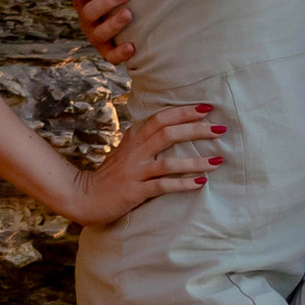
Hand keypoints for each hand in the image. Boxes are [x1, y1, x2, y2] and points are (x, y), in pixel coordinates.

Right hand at [61, 98, 223, 227]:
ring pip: (169, 162)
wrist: (83, 197)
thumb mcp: (124, 151)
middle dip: (195, 129)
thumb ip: (141, 138)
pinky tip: (200, 182)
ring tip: (218, 160)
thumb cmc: (109, 175)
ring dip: (196, 161)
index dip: (183, 112)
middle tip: (220, 128)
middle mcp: (136, 152)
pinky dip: (182, 183)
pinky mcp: (135, 192)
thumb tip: (162, 124)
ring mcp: (135, 172)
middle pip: (167, 133)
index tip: (207, 107)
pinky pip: (162, 186)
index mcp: (134, 140)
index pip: (160, 118)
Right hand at [67, 0, 136, 68]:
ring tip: (129, 14)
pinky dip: (120, 53)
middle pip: (90, 12)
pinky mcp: (109, 52)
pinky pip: (111, 56)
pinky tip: (132, 45)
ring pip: (99, 34)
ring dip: (114, 24)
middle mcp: (87, 19)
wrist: (130, 21)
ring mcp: (97, 36)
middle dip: (106, 1)